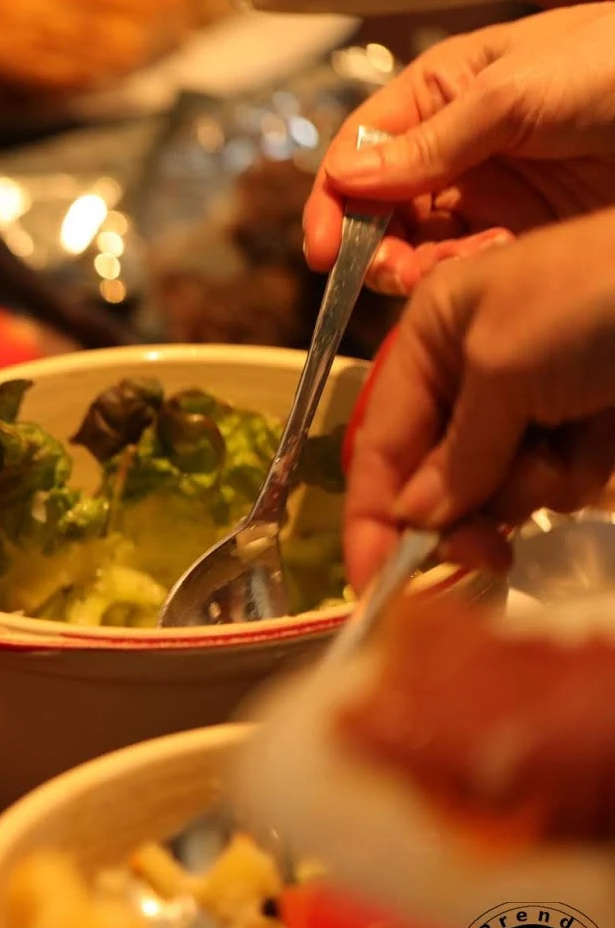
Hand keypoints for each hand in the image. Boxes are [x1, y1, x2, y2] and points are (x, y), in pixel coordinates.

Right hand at [303, 4, 614, 295]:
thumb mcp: (513, 94)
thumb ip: (427, 143)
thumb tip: (344, 175)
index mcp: (444, 94)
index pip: (361, 151)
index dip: (333, 202)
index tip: (323, 250)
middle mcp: (456, 147)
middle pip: (380, 211)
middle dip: (376, 247)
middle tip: (390, 273)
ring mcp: (491, 195)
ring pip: (419, 247)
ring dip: (421, 268)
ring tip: (449, 270)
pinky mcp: (524, 236)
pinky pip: (469, 269)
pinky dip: (467, 276)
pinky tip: (496, 262)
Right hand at [345, 207, 614, 591]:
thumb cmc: (594, 301)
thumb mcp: (504, 367)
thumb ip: (455, 453)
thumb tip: (417, 519)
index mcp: (430, 337)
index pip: (378, 444)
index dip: (372, 518)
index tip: (374, 589)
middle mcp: (470, 372)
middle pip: (434, 479)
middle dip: (462, 513)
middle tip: (489, 556)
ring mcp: (532, 402)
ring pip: (499, 487)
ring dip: (535, 484)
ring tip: (578, 439)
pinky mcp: (586, 425)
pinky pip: (558, 480)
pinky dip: (580, 470)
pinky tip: (605, 433)